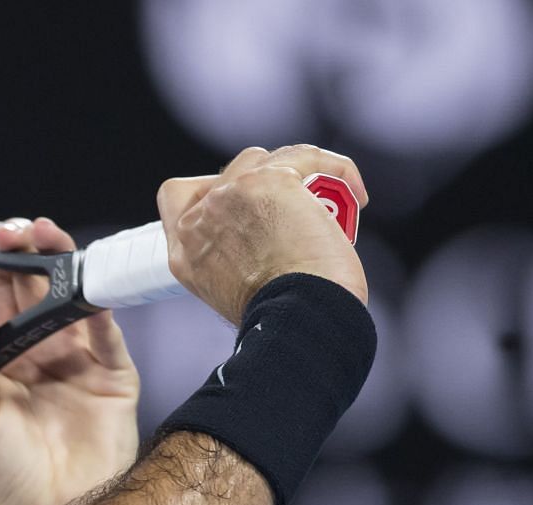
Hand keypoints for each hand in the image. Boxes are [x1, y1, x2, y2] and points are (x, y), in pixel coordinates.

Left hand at [0, 217, 141, 504]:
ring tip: (45, 237)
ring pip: (72, 298)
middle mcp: (42, 353)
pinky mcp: (114, 375)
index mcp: (3, 360)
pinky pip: (107, 330)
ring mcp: (80, 361)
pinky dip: (96, 304)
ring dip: (61, 264)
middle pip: (36, 287)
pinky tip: (82, 283)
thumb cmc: (11, 478)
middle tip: (16, 229)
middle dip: (26, 251)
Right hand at [157, 145, 369, 323]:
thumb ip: (231, 257)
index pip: (178, 196)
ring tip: (328, 205)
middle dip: (262, 184)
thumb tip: (267, 240)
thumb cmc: (280, 319)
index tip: (241, 208)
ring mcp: (232, 195)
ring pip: (266, 160)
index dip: (210, 193)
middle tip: (292, 213)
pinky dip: (337, 171)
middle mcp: (200, 219)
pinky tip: (355, 195)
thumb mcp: (231, 292)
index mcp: (184, 252)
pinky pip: (307, 157)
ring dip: (297, 173)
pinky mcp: (271, 181)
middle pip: (229, 172)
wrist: (298, 320)